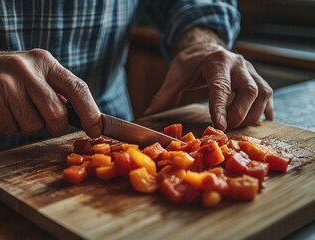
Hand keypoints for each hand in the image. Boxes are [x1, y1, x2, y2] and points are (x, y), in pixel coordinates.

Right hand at [0, 33, 101, 137]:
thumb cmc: (10, 77)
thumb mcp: (37, 74)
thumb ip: (58, 92)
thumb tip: (86, 119)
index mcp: (46, 62)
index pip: (77, 88)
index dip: (91, 113)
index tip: (96, 131)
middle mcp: (28, 69)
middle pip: (56, 113)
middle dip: (53, 126)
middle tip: (42, 120)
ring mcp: (7, 82)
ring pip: (32, 125)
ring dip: (26, 125)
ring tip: (14, 109)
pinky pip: (10, 128)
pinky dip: (8, 126)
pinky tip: (0, 111)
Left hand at [144, 34, 272, 129]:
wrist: (204, 47)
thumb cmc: (190, 63)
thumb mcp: (176, 75)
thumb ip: (165, 95)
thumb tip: (148, 113)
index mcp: (216, 62)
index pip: (221, 86)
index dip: (221, 107)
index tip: (220, 126)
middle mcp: (237, 64)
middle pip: (249, 90)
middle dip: (240, 113)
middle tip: (227, 129)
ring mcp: (250, 70)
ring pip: (262, 93)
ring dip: (252, 115)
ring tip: (237, 127)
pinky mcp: (256, 78)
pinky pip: (268, 95)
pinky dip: (264, 111)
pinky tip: (257, 123)